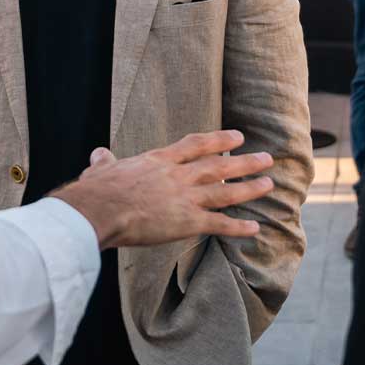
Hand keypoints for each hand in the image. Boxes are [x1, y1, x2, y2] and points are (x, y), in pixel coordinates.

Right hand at [51, 130, 273, 249]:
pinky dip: (238, 227)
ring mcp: (185, 198)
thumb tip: (98, 155)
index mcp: (159, 161)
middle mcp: (178, 176)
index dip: (218, 140)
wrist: (99, 210)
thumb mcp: (101, 170)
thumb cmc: (96, 190)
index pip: (195, 145)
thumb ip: (105, 162)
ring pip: (225, 191)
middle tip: (266, 158)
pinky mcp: (187, 222)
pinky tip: (255, 227)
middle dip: (244, 162)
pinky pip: (219, 224)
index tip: (237, 137)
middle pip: (218, 166)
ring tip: (268, 184)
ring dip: (249, 188)